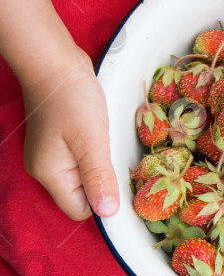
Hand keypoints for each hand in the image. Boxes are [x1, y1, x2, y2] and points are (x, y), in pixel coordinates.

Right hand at [22, 50, 119, 220]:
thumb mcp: (91, 140)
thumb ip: (99, 177)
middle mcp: (47, 170)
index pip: (80, 210)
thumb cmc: (72, 98)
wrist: (56, 63)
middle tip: (121, 164)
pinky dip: (97, 157)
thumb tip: (107, 213)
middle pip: (82, 196)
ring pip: (85, 179)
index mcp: (50, 175)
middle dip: (104, 186)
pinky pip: (83, 162)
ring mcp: (52, 156)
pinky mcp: (61, 143)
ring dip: (102, 170)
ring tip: (113, 150)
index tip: (124, 188)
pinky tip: (105, 142)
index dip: (103, 204)